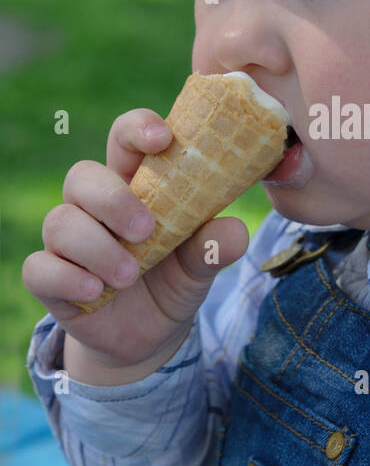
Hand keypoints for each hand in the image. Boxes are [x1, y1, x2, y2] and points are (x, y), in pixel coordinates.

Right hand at [22, 108, 249, 374]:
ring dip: (97, 248)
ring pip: (60, 222)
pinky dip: (67, 278)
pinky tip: (96, 292)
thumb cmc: (174, 278)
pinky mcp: (50, 278)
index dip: (137, 129)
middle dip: (113, 199)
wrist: (151, 336)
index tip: (163, 139)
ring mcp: (68, 241)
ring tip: (130, 276)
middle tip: (147, 232)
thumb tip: (235, 232)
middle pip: (83, 176)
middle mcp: (94, 206)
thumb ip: (213, 246)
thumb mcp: (201, 264)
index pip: (124, 138)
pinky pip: (39, 268)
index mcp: (134, 184)